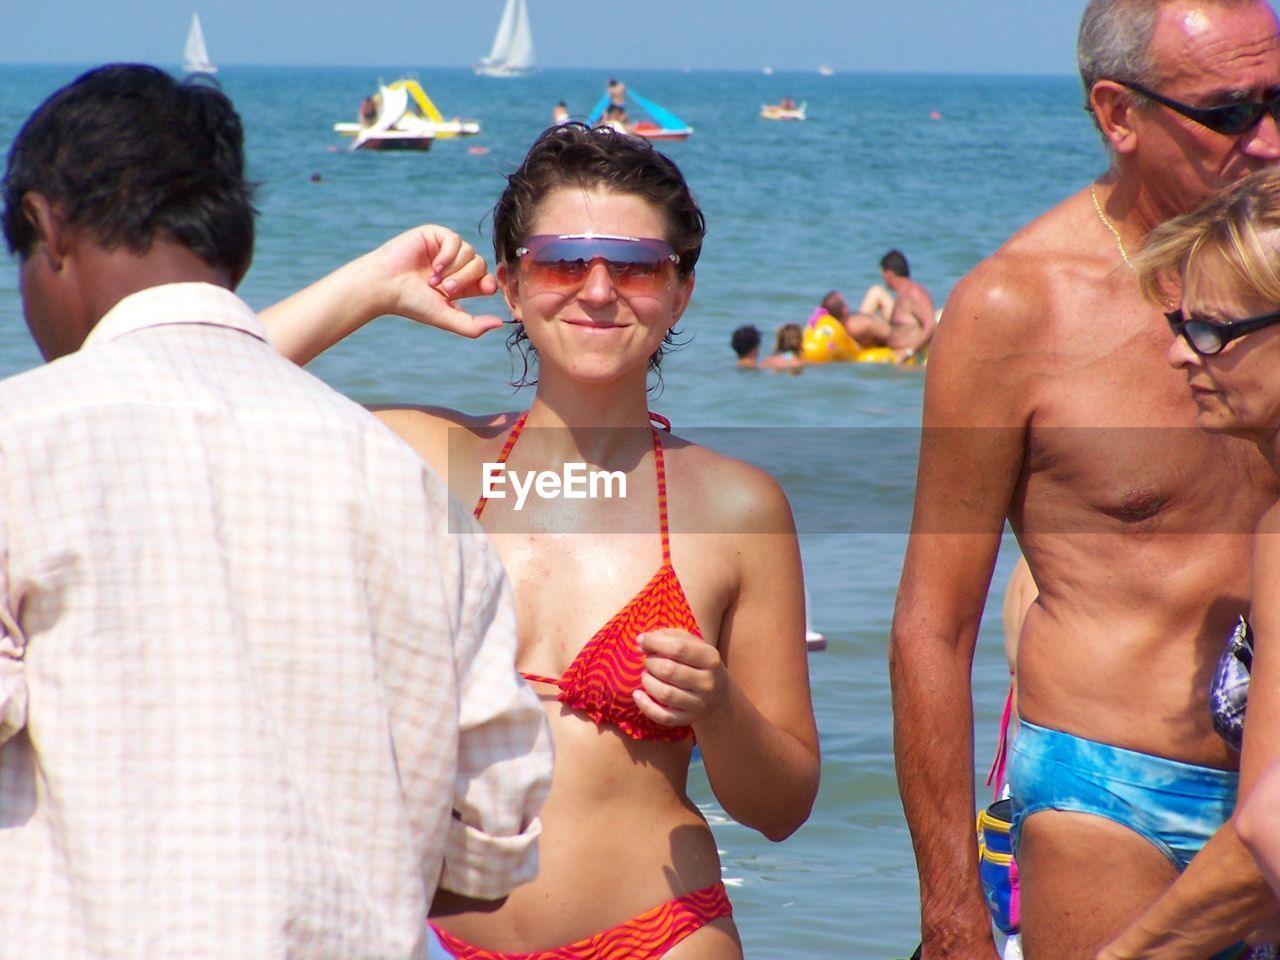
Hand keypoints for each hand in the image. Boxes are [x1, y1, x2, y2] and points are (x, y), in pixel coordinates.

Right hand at [369, 224, 503, 337]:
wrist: (385, 286)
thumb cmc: (412, 304)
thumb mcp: (446, 317)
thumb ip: (473, 326)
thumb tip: (501, 324)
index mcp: (461, 285)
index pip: (488, 280)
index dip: (489, 283)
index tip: (483, 289)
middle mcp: (455, 266)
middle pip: (480, 266)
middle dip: (466, 279)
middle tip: (446, 289)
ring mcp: (445, 250)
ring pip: (470, 252)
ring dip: (454, 269)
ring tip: (433, 280)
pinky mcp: (435, 235)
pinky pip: (455, 240)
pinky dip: (448, 255)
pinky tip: (434, 266)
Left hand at [633, 629, 729, 726]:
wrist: (720, 696)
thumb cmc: (699, 664)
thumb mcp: (693, 644)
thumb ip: (669, 636)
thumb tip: (643, 642)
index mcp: (710, 658)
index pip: (679, 648)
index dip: (655, 643)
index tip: (641, 640)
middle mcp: (707, 682)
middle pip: (669, 670)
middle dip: (651, 663)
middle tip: (648, 660)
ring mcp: (699, 703)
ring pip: (665, 694)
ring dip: (648, 682)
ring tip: (646, 675)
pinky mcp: (688, 719)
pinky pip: (663, 716)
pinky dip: (646, 706)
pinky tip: (638, 695)